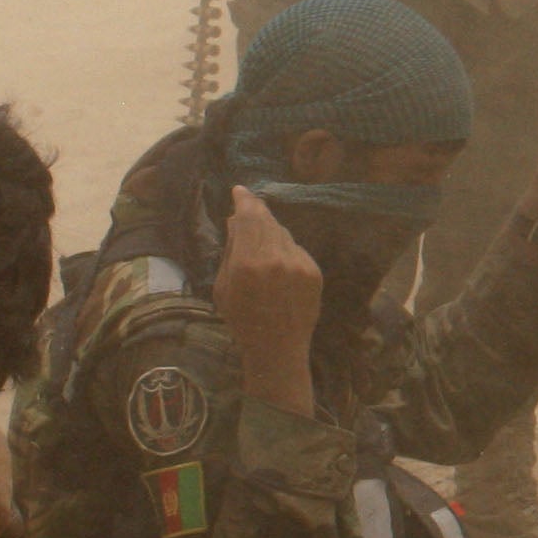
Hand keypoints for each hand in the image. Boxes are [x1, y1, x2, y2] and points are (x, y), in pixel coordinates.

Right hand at [214, 188, 330, 406]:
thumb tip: (237, 220)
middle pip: (267, 220)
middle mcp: (276, 258)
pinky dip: (285, 250)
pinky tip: (276, 263)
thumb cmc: (242, 319)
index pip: (248, 218)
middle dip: (257, 210)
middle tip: (248, 204)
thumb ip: (231, 251)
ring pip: (283, 234)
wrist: (277, 347)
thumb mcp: (223, 286)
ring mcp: (299, 264)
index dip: (244, 200)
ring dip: (270, 232)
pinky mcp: (315, 271)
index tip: (239, 190)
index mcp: (248, 263)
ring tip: (259, 240)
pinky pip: (296, 250)